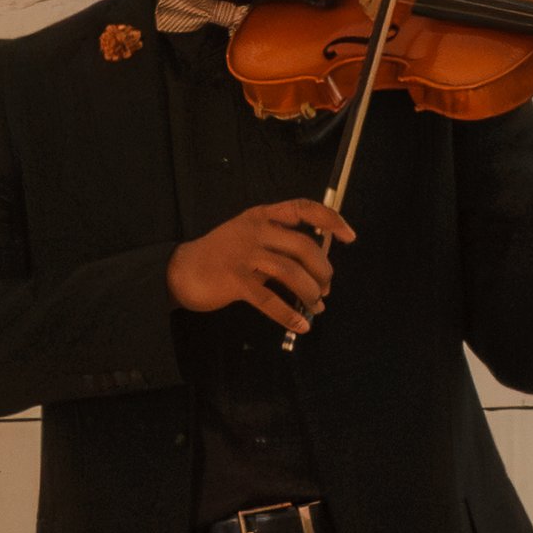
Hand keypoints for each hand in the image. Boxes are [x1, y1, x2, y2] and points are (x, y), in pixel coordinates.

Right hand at [166, 200, 354, 333]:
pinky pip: (270, 301)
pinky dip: (290, 315)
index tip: (350, 237)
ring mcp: (245, 255)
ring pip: (291, 273)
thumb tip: (317, 270)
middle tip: (326, 287)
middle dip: (323, 270)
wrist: (182, 270)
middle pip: (303, 246)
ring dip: (310, 292)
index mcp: (262, 215)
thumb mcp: (249, 236)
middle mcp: (256, 230)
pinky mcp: (236, 281)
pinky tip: (301, 325)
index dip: (331, 220)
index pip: (303, 208)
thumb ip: (279, 244)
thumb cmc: (221, 255)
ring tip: (316, 305)